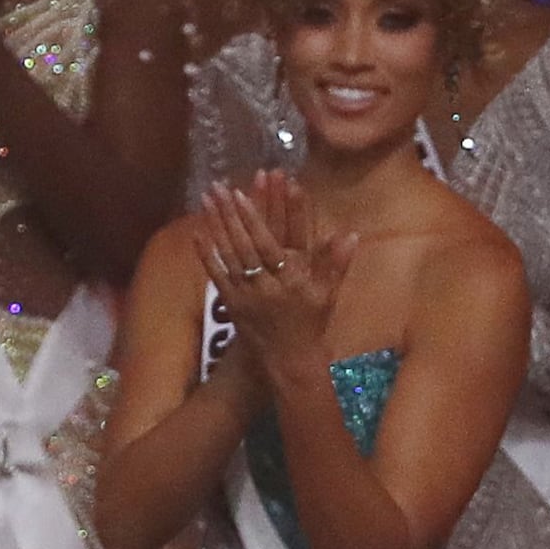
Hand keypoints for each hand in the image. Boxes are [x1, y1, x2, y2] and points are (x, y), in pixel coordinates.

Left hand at [199, 171, 351, 378]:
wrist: (289, 363)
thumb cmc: (311, 324)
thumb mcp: (328, 295)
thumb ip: (336, 263)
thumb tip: (352, 234)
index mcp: (294, 279)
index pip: (278, 242)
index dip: (266, 216)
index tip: (256, 190)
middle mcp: (269, 286)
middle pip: (248, 244)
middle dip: (234, 213)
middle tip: (222, 185)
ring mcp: (247, 295)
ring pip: (230, 255)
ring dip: (218, 225)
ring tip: (208, 197)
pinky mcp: (231, 304)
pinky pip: (216, 276)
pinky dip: (206, 254)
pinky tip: (197, 231)